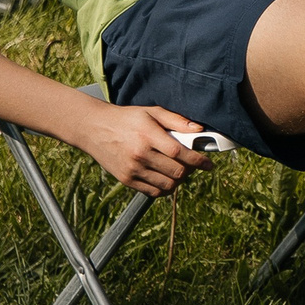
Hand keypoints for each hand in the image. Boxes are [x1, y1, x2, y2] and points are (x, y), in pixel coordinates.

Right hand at [76, 101, 213, 196]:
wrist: (94, 129)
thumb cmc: (127, 119)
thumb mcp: (152, 112)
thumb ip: (176, 121)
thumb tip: (199, 129)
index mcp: (148, 136)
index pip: (180, 153)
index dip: (198, 160)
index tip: (209, 164)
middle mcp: (140, 155)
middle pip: (176, 172)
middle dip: (190, 170)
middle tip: (192, 165)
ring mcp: (132, 169)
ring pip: (167, 184)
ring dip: (179, 180)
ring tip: (179, 170)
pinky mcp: (126, 180)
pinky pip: (153, 191)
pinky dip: (165, 188)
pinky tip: (166, 177)